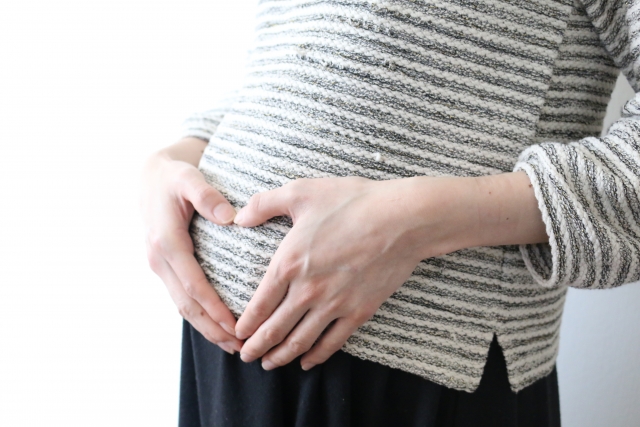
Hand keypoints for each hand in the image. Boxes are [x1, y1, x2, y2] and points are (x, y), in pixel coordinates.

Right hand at [140, 139, 242, 354]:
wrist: (151, 177)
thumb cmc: (174, 177)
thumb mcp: (189, 177)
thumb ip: (206, 195)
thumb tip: (229, 217)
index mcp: (166, 241)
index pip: (192, 284)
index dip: (214, 308)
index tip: (236, 325)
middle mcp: (159, 259)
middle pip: (187, 304)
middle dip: (212, 328)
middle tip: (240, 346)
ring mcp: (159, 265)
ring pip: (182, 306)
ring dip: (206, 328)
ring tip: (232, 346)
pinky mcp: (165, 267)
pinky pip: (180, 297)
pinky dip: (198, 316)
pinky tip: (216, 326)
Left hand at [233, 176, 459, 369]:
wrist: (402, 219)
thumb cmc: (352, 202)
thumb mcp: (301, 192)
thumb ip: (264, 204)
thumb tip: (239, 218)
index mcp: (288, 264)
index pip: (258, 305)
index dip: (244, 325)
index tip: (235, 334)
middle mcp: (307, 291)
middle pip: (274, 330)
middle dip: (256, 347)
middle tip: (245, 356)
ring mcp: (334, 305)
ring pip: (300, 342)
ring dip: (281, 357)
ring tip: (268, 365)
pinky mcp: (359, 311)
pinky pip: (333, 343)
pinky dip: (317, 356)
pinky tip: (307, 362)